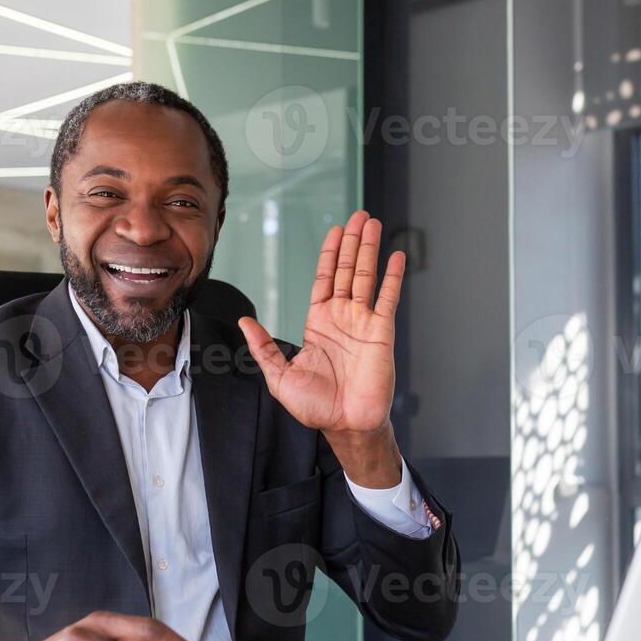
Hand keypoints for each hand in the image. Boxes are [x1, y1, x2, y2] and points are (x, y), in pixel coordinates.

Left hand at [238, 211, 405, 486]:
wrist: (346, 425)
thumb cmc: (315, 406)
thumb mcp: (279, 376)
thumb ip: (264, 347)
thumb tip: (244, 322)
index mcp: (319, 323)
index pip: (324, 279)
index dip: (329, 254)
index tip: (335, 231)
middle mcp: (342, 317)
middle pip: (347, 270)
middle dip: (352, 242)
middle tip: (358, 215)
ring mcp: (363, 322)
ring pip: (366, 276)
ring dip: (369, 249)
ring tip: (372, 223)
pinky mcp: (381, 332)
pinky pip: (388, 298)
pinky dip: (393, 276)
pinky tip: (396, 256)